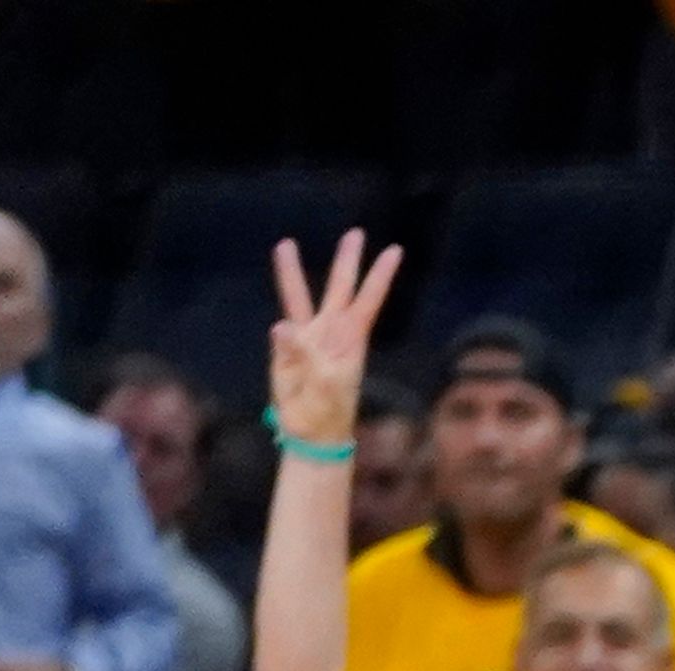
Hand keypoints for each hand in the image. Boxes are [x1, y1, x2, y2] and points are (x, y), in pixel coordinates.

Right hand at [266, 230, 402, 447]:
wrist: (312, 433)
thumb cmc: (327, 413)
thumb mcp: (321, 389)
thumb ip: (300, 358)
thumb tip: (282, 327)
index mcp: (350, 340)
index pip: (368, 301)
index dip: (380, 277)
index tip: (395, 251)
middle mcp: (331, 333)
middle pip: (339, 289)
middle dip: (347, 262)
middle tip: (356, 232)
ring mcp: (308, 340)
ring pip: (301, 298)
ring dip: (291, 272)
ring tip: (284, 243)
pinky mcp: (288, 351)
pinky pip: (284, 332)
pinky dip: (282, 329)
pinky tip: (280, 326)